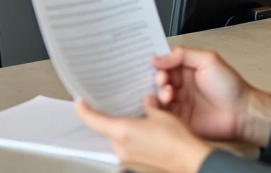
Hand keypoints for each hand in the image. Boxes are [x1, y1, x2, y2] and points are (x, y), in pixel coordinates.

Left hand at [76, 96, 212, 172]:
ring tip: (144, 123)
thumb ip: (148, 106)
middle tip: (128, 110)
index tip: (79, 103)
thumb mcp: (161, 114)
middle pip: (109, 131)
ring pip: (120, 141)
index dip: (84, 111)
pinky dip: (135, 142)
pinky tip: (150, 137)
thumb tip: (146, 103)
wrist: (191, 161)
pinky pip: (130, 150)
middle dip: (116, 120)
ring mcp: (128, 161)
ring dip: (127, 132)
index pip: (93, 121)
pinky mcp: (136, 167)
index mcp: (122, 132)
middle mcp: (121, 149)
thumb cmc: (177, 140)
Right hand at [152, 47, 270, 146]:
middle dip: (157, 79)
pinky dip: (159, 110)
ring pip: (159, 97)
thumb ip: (181, 54)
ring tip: (169, 95)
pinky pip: (163, 114)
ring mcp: (180, 102)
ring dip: (159, 94)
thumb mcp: (208, 60)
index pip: (165, 63)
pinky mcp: (180, 119)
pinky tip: (163, 106)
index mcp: (187, 69)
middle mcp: (181, 85)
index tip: (152, 64)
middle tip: (164, 81)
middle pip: (159, 80)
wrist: (241, 113)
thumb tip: (156, 58)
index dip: (157, 64)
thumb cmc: (230, 86)